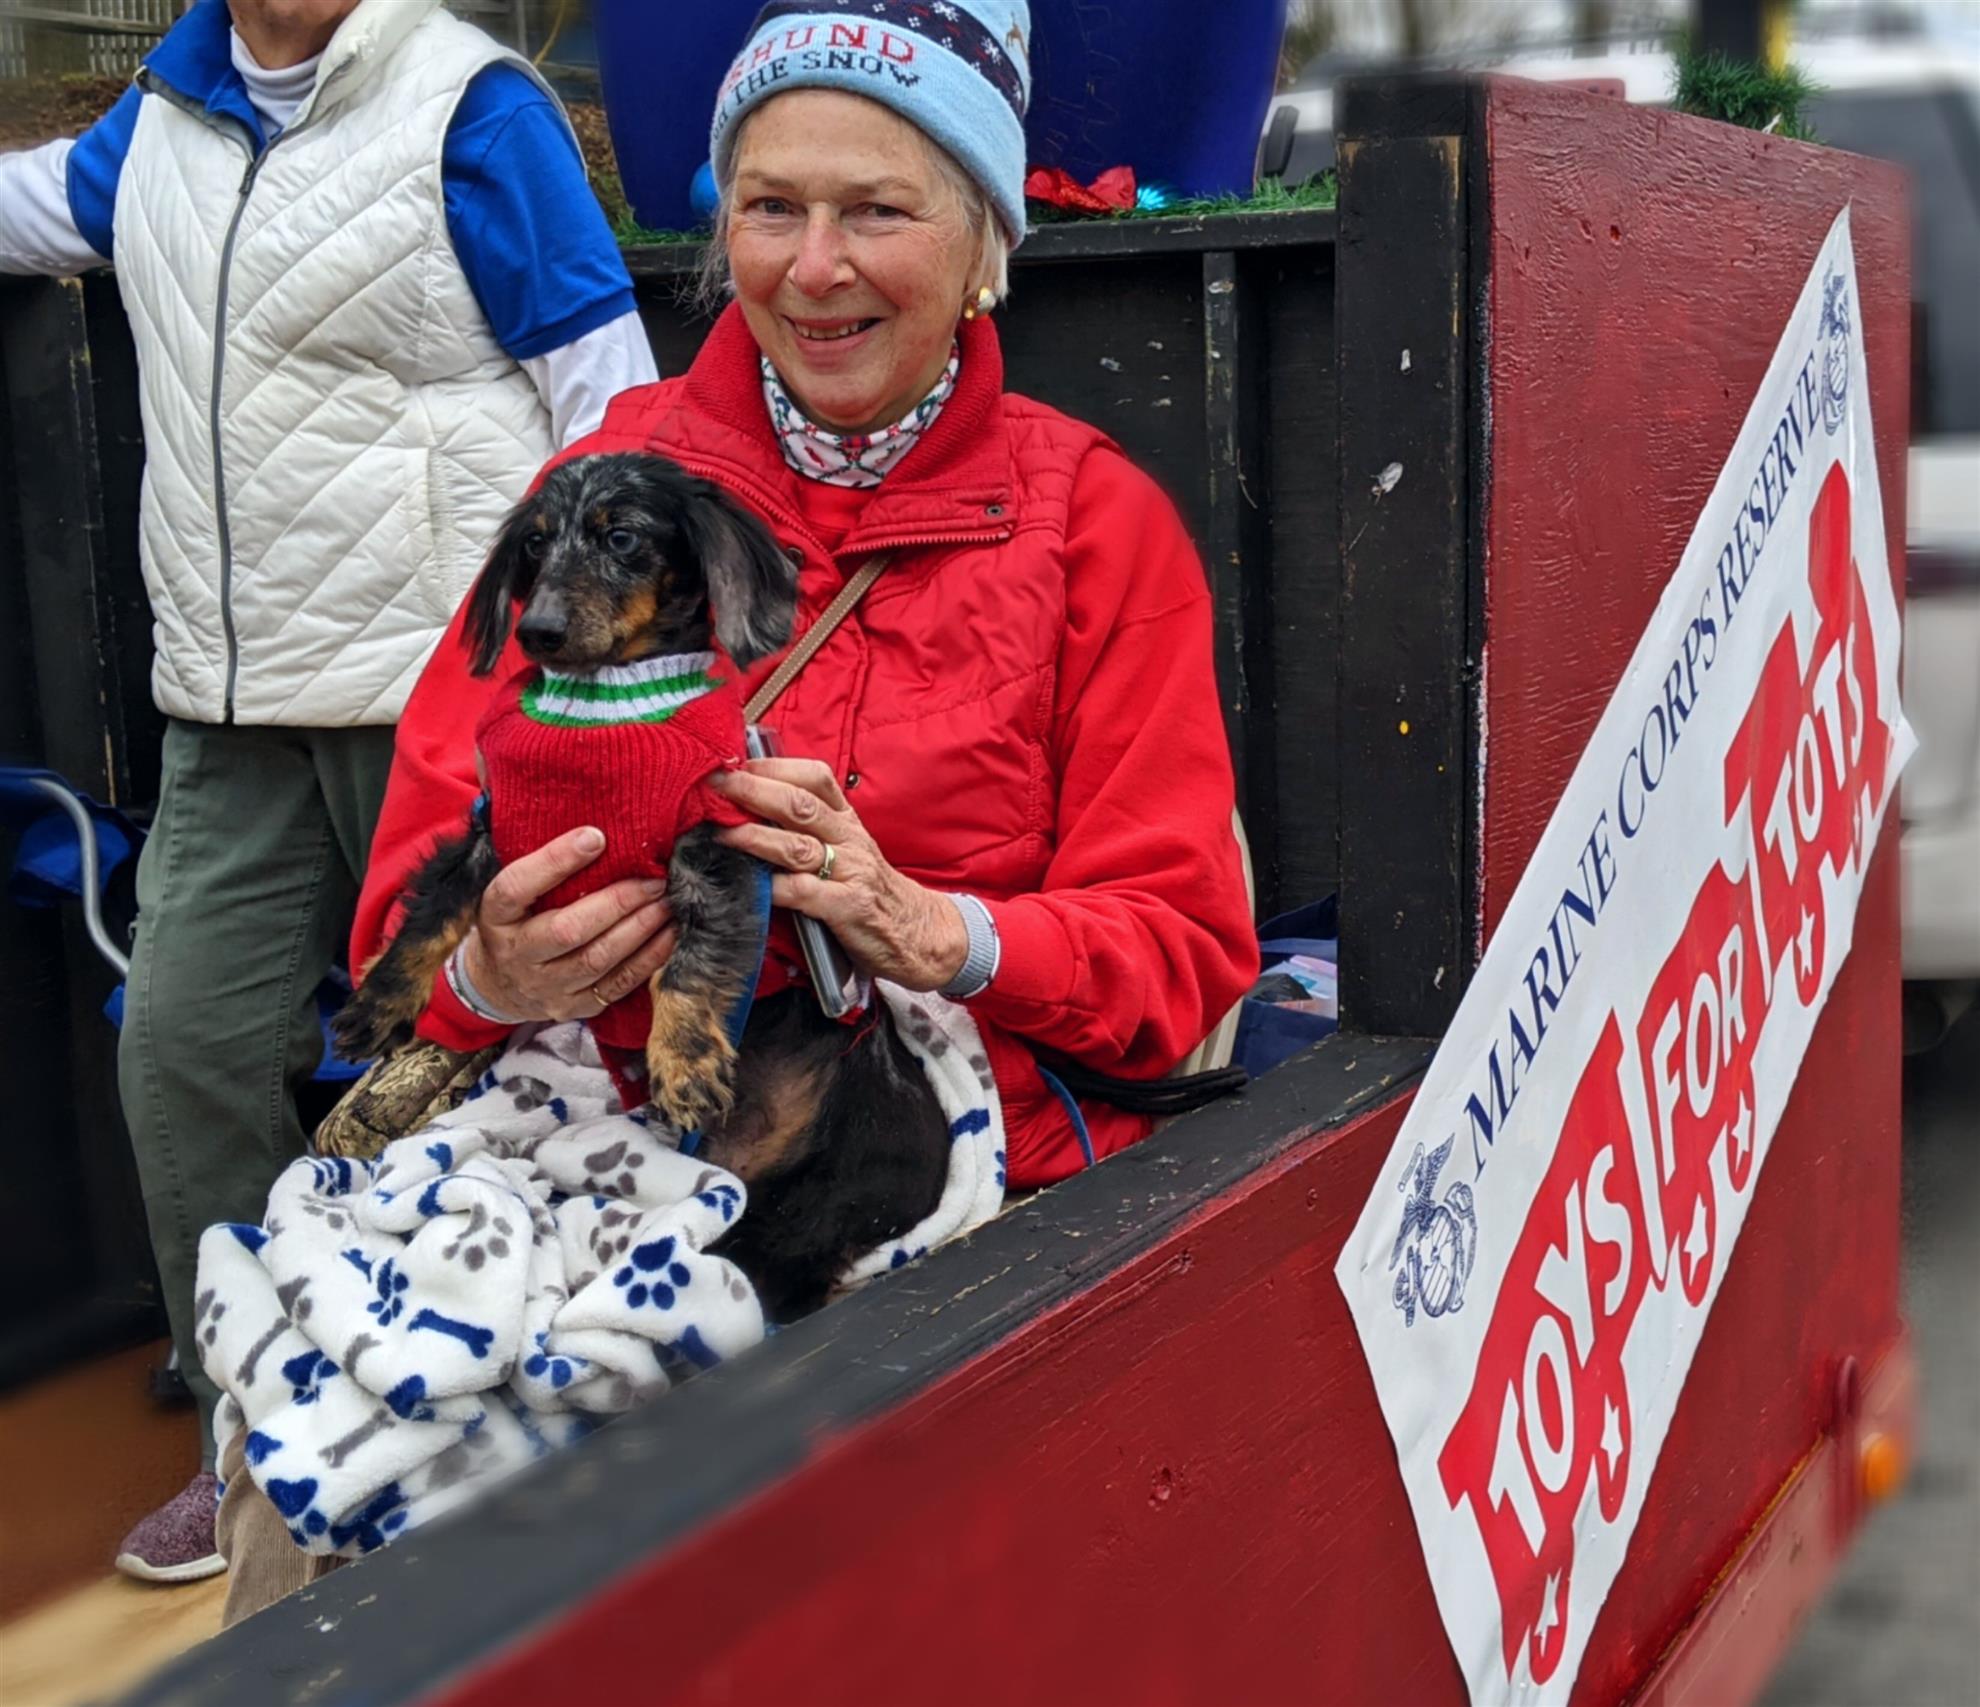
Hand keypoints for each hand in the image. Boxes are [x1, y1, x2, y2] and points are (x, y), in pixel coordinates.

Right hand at [459, 826, 677, 1022]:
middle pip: (567, 929)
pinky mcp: (574, 1006)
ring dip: (639, 929)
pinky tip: (668, 934)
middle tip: (654, 880)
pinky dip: (648, 958)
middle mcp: (517, 954)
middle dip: (617, 902)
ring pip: (598, 959)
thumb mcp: (511, 892)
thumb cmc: (516, 921)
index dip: (555, 861)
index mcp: (496, 916)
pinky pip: (617, 985)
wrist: (497, 985)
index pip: (517, 886)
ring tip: (667, 903)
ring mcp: (546, 986)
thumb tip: (587, 824)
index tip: (596, 837)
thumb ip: (538, 863)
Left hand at [712, 759, 969, 992]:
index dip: (774, 766)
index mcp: (847, 820)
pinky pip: (808, 894)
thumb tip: (749, 808)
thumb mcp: (848, 850)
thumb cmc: (870, 891)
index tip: (735, 761)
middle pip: (799, 804)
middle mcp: (850, 839)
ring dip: (756, 835)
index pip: (815, 777)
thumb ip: (810, 829)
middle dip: (754, 790)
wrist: (922, 933)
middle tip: (716, 783)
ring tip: (722, 831)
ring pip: (799, 845)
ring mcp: (852, 873)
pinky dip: (777, 888)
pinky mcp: (850, 908)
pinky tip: (754, 886)